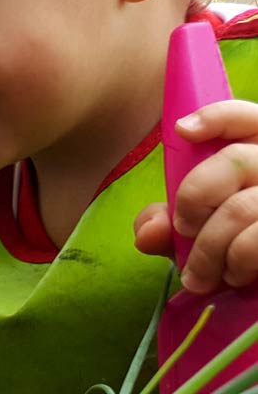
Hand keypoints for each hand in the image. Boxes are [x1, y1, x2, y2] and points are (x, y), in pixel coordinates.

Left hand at [135, 100, 257, 292]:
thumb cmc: (237, 251)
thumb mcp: (200, 233)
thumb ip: (169, 226)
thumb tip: (147, 233)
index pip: (247, 118)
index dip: (217, 117)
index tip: (182, 131)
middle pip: (235, 161)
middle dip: (194, 198)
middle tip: (183, 231)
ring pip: (241, 208)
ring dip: (208, 248)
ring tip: (198, 277)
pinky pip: (257, 240)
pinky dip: (237, 260)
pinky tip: (233, 277)